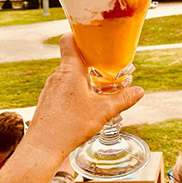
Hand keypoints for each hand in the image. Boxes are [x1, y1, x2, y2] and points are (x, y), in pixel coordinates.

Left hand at [26, 33, 144, 158]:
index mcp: (70, 71)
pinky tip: (82, 104)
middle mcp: (57, 76)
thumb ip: (123, 99)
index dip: (78, 34)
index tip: (92, 37)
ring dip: (82, 77)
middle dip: (89, 60)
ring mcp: (50, 89)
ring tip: (96, 88)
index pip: (68, 40)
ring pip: (67, 74)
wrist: (42, 148)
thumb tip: (139, 91)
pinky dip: (74, 90)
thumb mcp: (103, 111)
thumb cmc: (69, 126)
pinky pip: (62, 88)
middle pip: (72, 58)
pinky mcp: (47, 101)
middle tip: (104, 66)